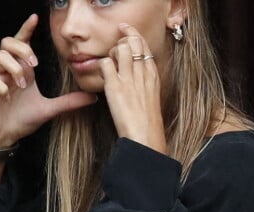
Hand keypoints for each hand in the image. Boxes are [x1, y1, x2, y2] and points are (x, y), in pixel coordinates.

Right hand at [0, 14, 96, 147]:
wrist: (4, 137)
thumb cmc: (22, 120)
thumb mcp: (49, 109)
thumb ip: (69, 102)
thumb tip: (92, 98)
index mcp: (22, 71)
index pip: (22, 43)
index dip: (26, 29)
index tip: (35, 19)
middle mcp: (8, 71)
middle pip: (8, 43)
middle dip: (23, 49)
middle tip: (34, 66)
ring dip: (14, 68)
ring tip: (22, 85)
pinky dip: (0, 85)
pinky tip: (6, 95)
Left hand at [99, 24, 166, 153]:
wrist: (146, 136)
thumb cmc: (148, 123)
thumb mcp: (152, 98)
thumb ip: (145, 84)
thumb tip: (136, 77)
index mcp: (152, 75)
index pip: (143, 45)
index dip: (133, 35)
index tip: (125, 33)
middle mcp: (142, 73)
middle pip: (133, 41)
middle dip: (121, 42)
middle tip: (114, 51)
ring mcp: (128, 79)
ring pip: (120, 48)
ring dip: (111, 53)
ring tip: (110, 67)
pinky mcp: (115, 87)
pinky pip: (105, 64)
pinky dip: (101, 66)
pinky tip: (103, 77)